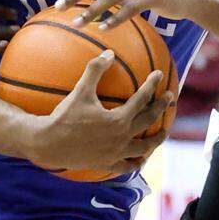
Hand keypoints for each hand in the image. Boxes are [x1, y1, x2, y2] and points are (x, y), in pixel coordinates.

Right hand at [24, 50, 171, 174]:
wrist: (49, 144)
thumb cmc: (65, 117)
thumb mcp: (80, 91)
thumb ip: (95, 70)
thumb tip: (109, 53)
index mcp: (118, 119)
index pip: (142, 99)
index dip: (152, 85)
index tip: (159, 74)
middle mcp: (122, 138)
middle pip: (148, 121)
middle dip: (161, 108)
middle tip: (170, 98)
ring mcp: (116, 153)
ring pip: (143, 148)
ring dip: (155, 139)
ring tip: (163, 133)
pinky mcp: (107, 164)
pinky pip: (127, 166)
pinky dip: (136, 162)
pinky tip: (140, 159)